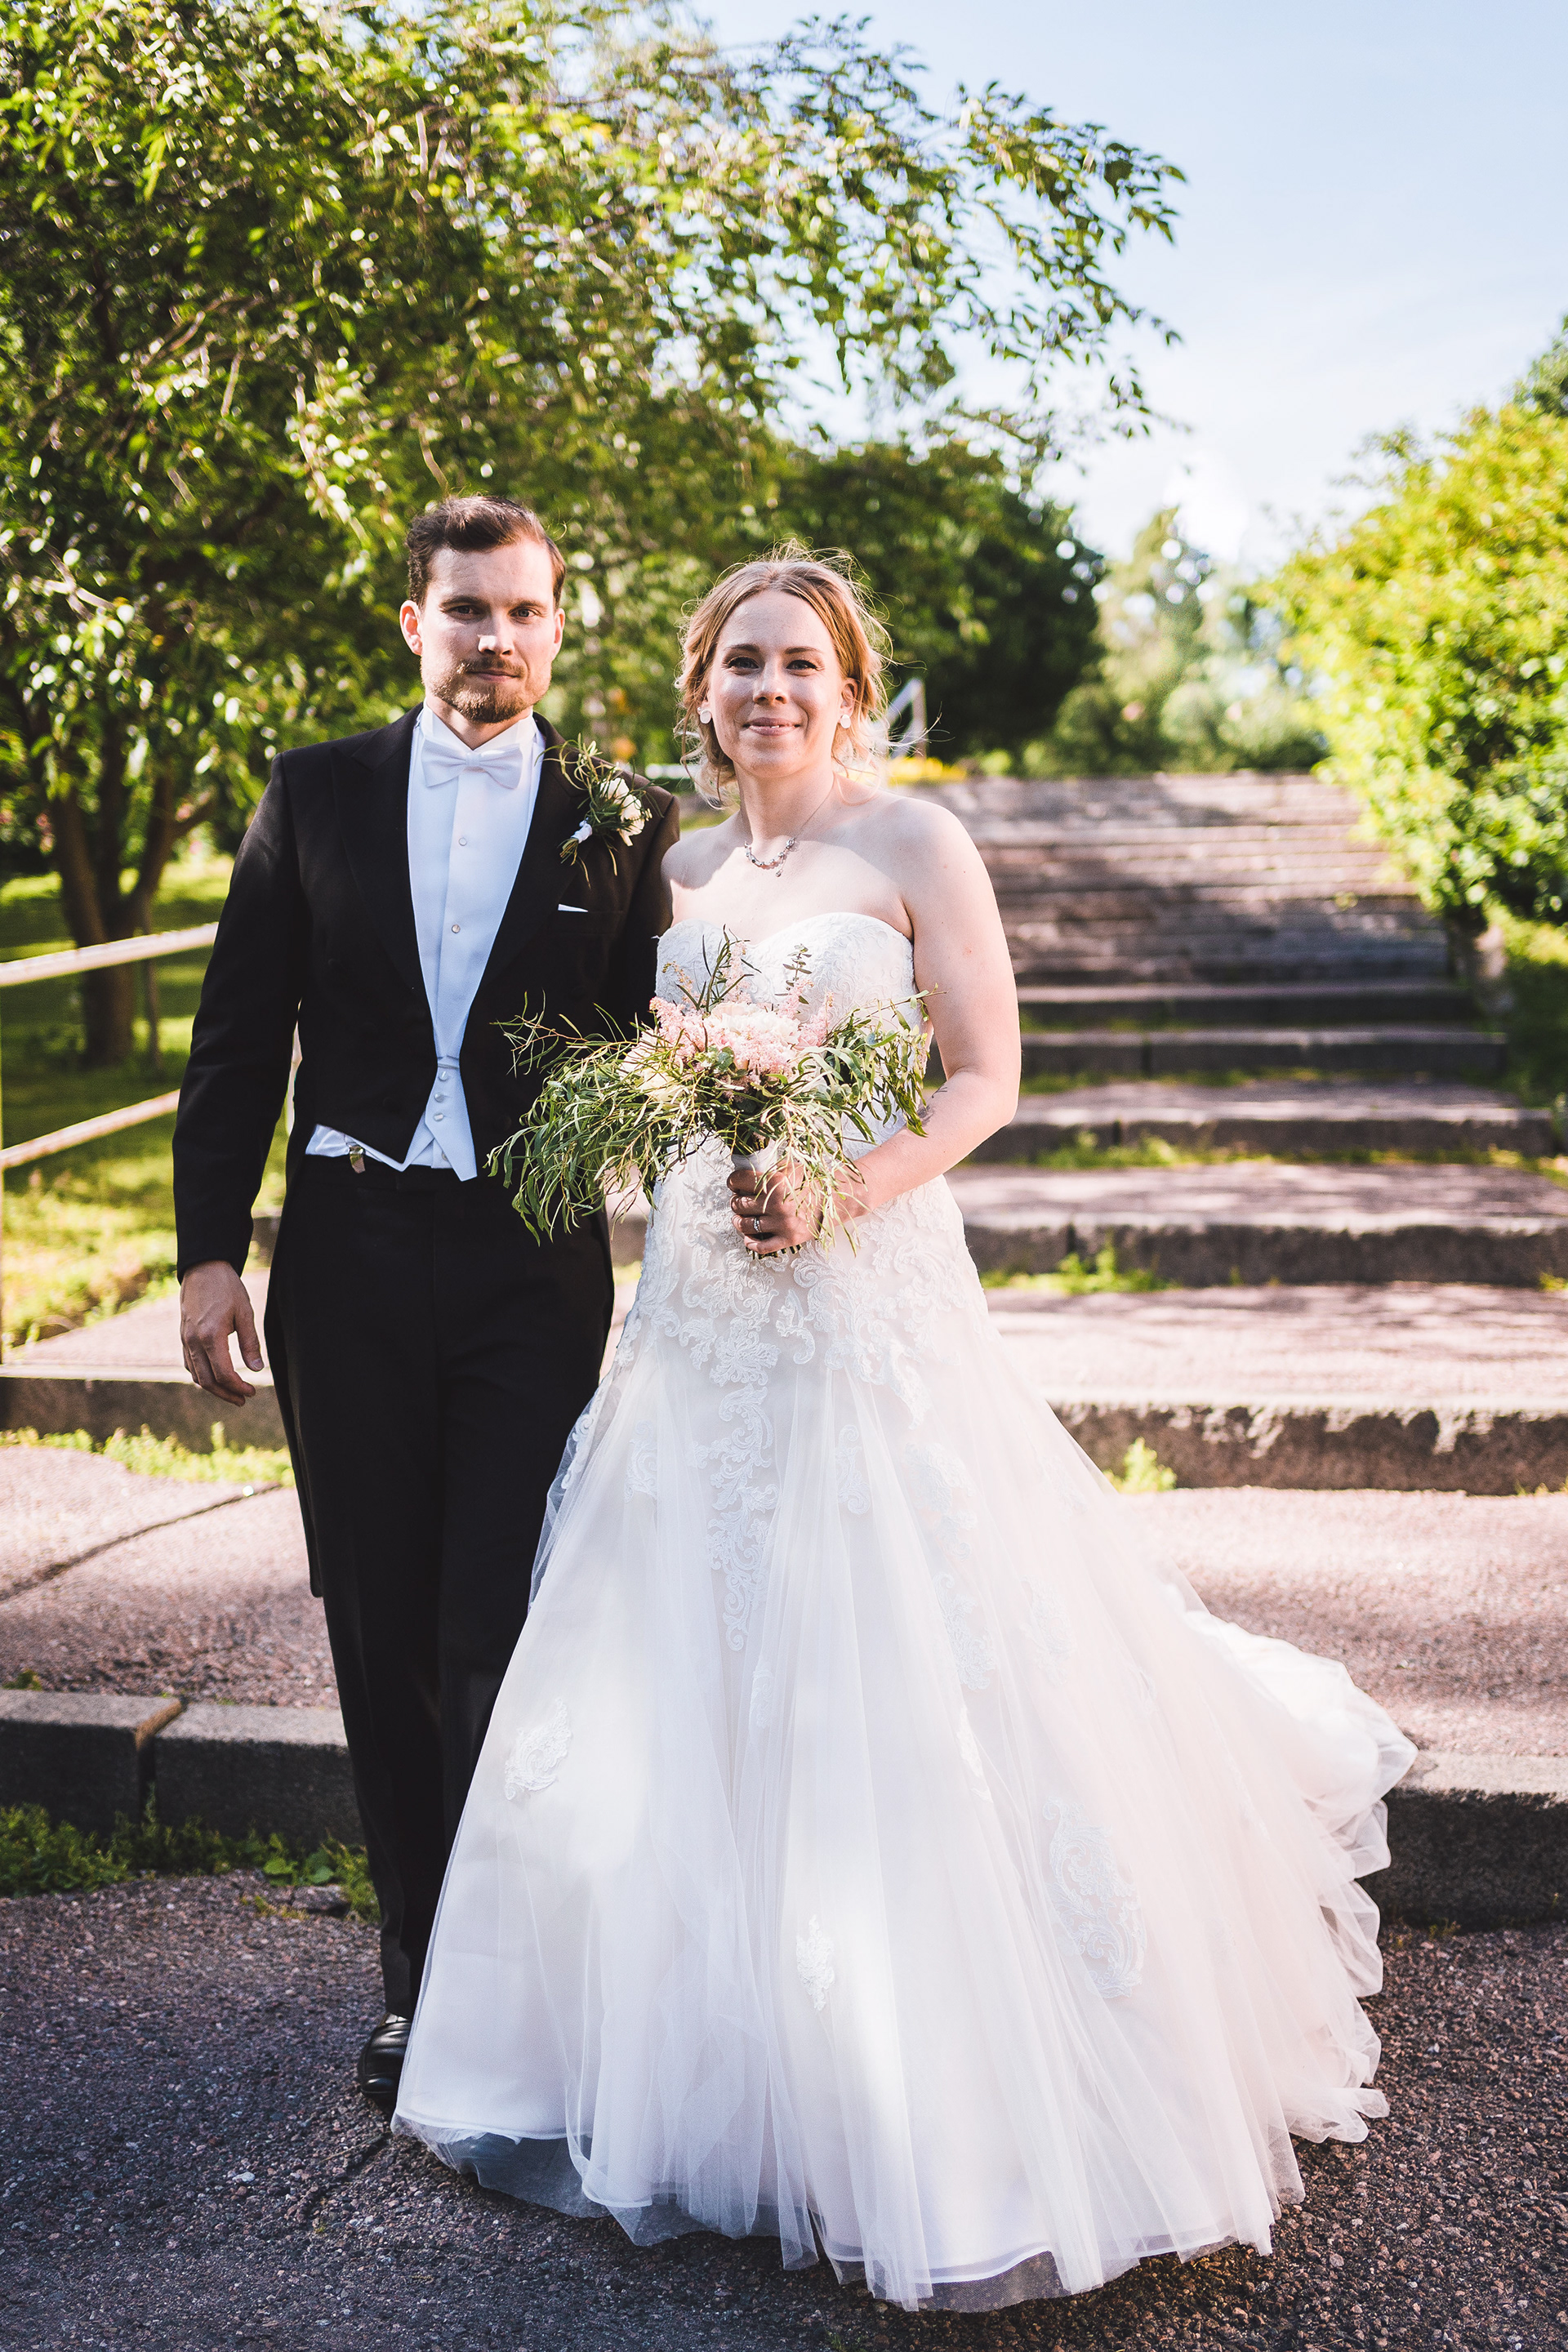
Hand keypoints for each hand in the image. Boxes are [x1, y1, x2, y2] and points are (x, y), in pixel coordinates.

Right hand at [180, 1260, 262, 1402]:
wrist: (203, 1269)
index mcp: (211, 1336)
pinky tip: (215, 1378)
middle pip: (207, 1380)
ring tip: (232, 1393)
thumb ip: (250, 1342)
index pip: (223, 1373)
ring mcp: (185, 1340)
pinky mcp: (183, 1337)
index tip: (252, 1392)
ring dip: (213, 1388)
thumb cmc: (227, 1288)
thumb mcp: (245, 1313)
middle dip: (226, 1394)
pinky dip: (201, 1376)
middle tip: (243, 1400)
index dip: (238, 1387)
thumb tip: (257, 1370)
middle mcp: (193, 1341)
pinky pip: (189, 1364)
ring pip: (196, 1375)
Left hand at [728, 1160, 861, 1255]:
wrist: (836, 1200)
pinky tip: (748, 1236)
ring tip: (739, 1217)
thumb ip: (768, 1170)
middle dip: (735, 1201)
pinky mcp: (788, 1239)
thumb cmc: (812, 1182)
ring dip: (738, 1221)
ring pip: (744, 1225)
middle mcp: (776, 1203)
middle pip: (739, 1204)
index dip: (733, 1181)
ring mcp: (782, 1223)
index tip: (734, 1183)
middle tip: (738, 1199)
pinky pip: (760, 1246)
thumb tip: (746, 1175)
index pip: (739, 1181)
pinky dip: (749, 1242)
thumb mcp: (791, 1167)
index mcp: (775, 1182)